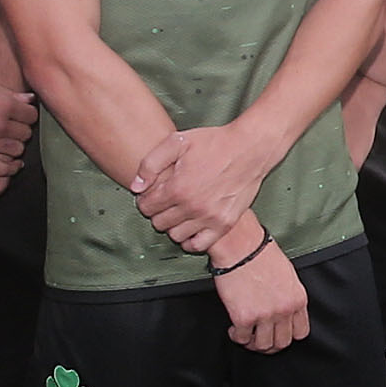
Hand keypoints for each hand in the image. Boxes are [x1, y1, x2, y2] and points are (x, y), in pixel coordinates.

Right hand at [0, 73, 34, 198]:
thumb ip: (8, 93)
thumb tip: (30, 99)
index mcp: (4, 104)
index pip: (31, 115)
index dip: (27, 115)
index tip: (22, 116)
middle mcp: (0, 125)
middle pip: (25, 133)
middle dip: (21, 131)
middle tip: (13, 130)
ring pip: (17, 150)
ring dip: (15, 147)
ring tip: (9, 143)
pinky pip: (4, 168)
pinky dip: (11, 167)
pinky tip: (12, 163)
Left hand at [130, 120, 270, 252]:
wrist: (249, 149)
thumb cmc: (214, 142)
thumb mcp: (177, 142)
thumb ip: (151, 164)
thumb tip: (136, 187)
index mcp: (177, 187)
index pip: (146, 207)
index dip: (145, 200)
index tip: (153, 194)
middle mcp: (192, 206)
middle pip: (159, 223)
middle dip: (158, 212)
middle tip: (166, 202)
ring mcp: (209, 218)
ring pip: (176, 235)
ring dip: (173, 225)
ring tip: (179, 212)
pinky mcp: (224, 224)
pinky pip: (199, 244)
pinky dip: (190, 240)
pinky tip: (191, 227)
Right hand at [214, 239, 308, 352]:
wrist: (240, 245)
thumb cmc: (261, 253)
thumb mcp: (288, 275)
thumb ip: (289, 296)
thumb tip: (284, 311)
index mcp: (298, 299)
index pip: (301, 332)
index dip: (287, 335)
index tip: (277, 332)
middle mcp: (284, 310)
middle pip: (282, 343)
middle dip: (270, 344)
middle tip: (259, 337)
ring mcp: (264, 315)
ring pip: (263, 345)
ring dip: (253, 343)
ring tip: (246, 333)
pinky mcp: (243, 317)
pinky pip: (242, 338)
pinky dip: (237, 337)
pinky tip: (234, 328)